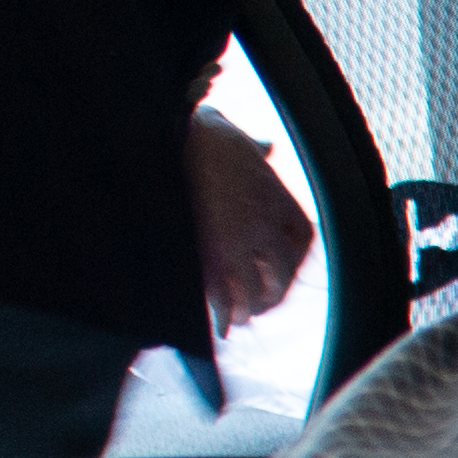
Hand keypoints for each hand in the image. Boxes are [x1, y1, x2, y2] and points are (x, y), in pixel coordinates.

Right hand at [186, 112, 313, 333]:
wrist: (154, 135)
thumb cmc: (187, 131)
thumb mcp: (231, 134)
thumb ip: (252, 146)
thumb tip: (266, 146)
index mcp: (274, 194)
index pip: (302, 238)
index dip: (295, 258)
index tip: (283, 268)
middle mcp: (264, 223)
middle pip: (283, 271)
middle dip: (275, 291)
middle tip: (261, 303)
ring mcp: (237, 244)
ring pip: (257, 291)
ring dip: (250, 308)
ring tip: (239, 316)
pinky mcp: (208, 260)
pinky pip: (225, 300)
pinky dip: (224, 318)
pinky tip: (220, 326)